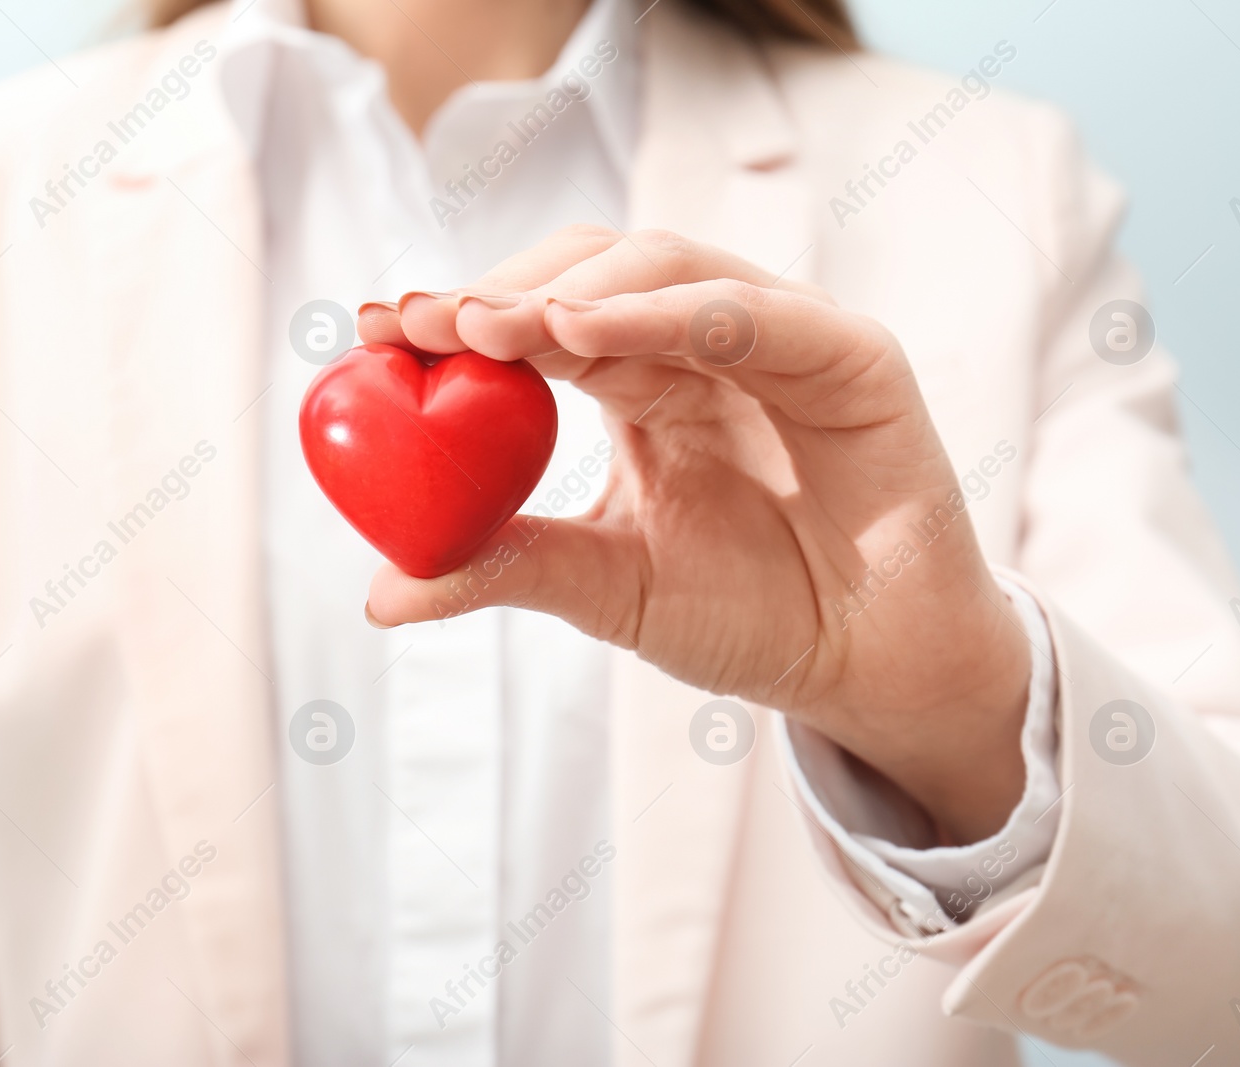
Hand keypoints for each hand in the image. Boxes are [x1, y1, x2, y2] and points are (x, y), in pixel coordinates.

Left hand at [358, 226, 1032, 844]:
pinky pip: (751, 312)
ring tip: (490, 323)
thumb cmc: (749, 616)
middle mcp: (702, 346)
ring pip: (666, 268)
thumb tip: (378, 593)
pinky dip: (667, 310)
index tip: (373, 330)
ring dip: (570, 288)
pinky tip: (585, 332)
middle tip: (420, 320)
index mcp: (642, 386)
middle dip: (501, 289)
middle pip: (590, 272)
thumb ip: (508, 568)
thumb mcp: (606, 589)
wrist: (866, 670)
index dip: (459, 317)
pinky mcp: (849, 355)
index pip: (542, 322)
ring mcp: (776, 338)